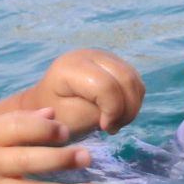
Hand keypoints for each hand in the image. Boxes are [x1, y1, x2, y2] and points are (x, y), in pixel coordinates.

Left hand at [21, 48, 145, 138]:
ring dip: (131, 107)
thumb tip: (118, 110)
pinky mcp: (113, 63)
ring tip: (114, 122)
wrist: (49, 105)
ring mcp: (103, 56)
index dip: (113, 110)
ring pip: (133, 80)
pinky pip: (134, 81)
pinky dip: (132, 100)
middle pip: (125, 79)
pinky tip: (117, 112)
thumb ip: (96, 113)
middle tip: (112, 128)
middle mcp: (89, 55)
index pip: (106, 85)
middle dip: (126, 109)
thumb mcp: (72, 119)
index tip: (104, 128)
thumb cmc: (56, 115)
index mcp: (72, 67)